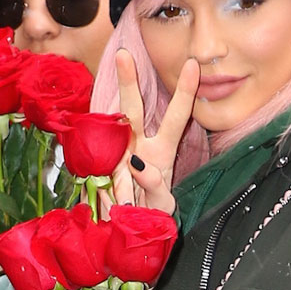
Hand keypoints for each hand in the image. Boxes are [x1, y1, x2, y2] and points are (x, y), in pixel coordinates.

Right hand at [105, 50, 200, 214]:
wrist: (128, 233)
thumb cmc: (151, 213)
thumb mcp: (161, 205)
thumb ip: (156, 188)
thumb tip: (138, 164)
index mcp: (161, 150)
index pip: (176, 118)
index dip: (185, 93)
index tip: (193, 65)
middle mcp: (137, 147)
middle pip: (132, 111)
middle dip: (128, 84)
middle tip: (124, 56)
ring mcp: (115, 158)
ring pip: (111, 147)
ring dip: (120, 176)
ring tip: (125, 204)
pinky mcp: (97, 174)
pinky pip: (100, 180)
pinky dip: (108, 198)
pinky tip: (115, 212)